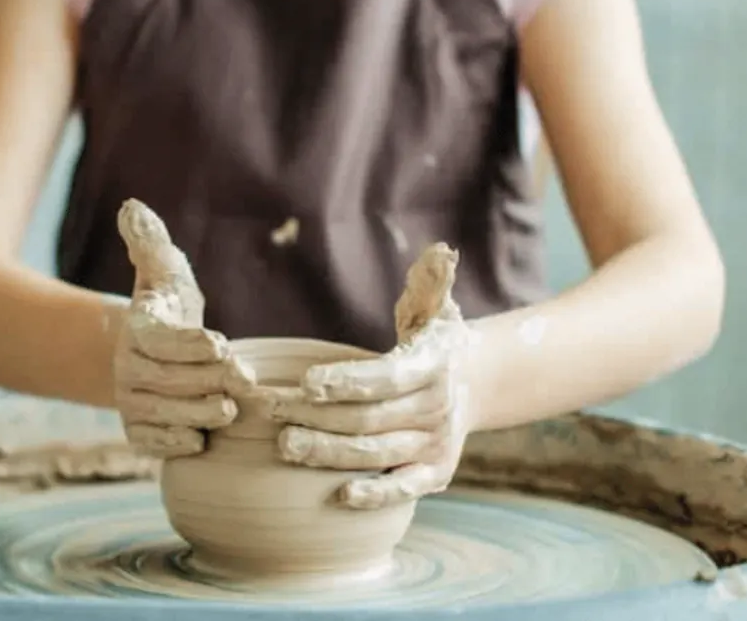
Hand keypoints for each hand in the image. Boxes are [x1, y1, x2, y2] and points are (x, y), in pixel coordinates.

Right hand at [111, 199, 253, 457]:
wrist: (155, 352)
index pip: (161, 339)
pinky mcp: (139, 430)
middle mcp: (128, 366)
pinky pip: (154, 443)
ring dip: (200, 412)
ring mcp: (131, 400)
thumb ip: (151, 241)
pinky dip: (176, 442)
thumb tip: (132, 206)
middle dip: (210, 380)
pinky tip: (201, 439)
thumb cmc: (169, 307)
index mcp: (137, 327)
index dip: (191, 345)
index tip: (222, 345)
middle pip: (170, 379)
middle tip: (246, 381)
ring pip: (166, 411)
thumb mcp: (165, 271)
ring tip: (230, 409)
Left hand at [264, 243, 472, 509]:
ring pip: (377, 454)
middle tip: (272, 411)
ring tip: (284, 446)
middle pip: (369, 419)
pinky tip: (339, 496)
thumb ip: (431, 281)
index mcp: (434, 366)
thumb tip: (440, 251)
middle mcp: (438, 409)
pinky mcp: (436, 473)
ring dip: (328, 453)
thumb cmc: (434, 341)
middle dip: (317, 416)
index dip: (347, 381)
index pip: (386, 377)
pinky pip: (404, 490)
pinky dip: (375, 496)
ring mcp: (437, 445)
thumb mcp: (434, 307)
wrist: (474, 384)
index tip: (305, 381)